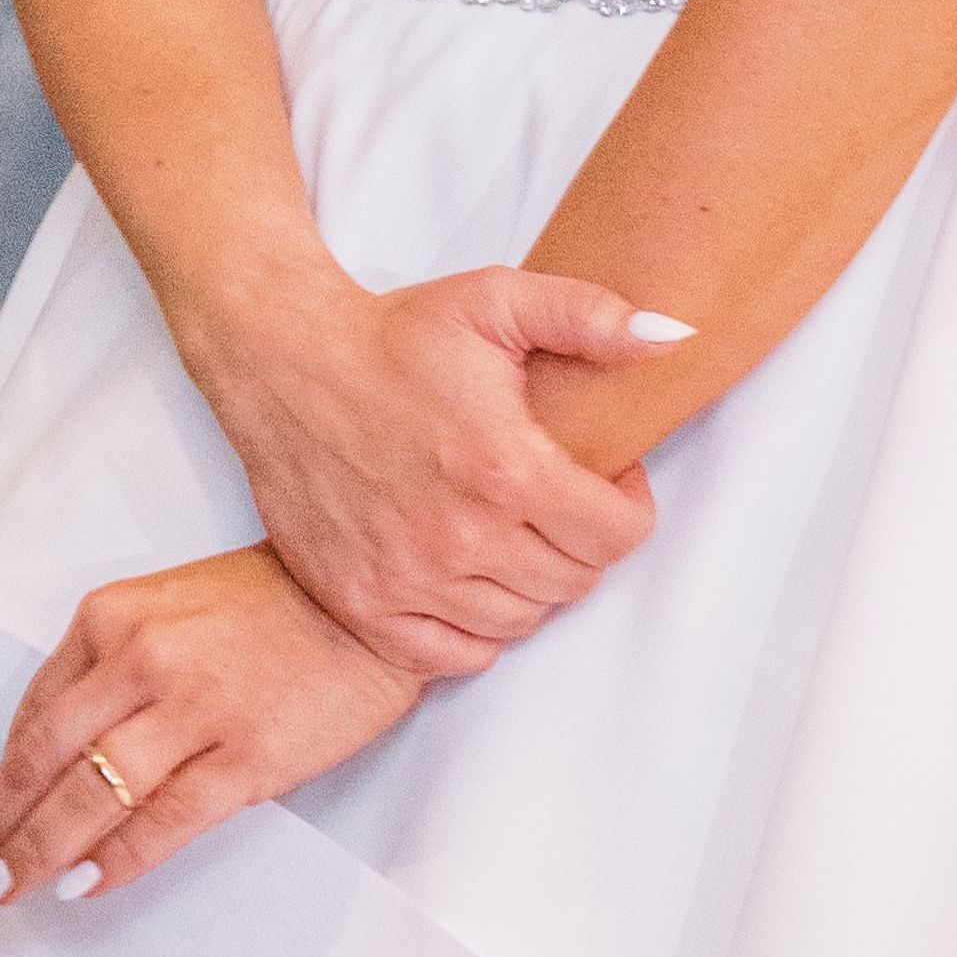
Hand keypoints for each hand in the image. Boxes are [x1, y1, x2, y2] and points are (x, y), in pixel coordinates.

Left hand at [0, 547, 420, 900]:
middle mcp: (139, 658)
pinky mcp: (244, 757)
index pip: (35, 713)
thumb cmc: (267, 606)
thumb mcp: (168, 611)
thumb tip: (60, 755)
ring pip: (90, 795)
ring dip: (38, 853)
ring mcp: (192, 709)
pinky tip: (84, 887)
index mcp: (112, 617)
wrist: (363, 601)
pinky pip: (163, 821)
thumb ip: (111, 670)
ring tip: (7, 893)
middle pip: (45, 758)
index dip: (0, 779)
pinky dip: (118, 860)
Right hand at [193, 262, 667, 675]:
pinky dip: (471, 626)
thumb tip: (675, 336)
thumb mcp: (494, 301)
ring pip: (519, 622)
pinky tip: (461, 572)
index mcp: (504, 467)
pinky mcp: (364, 603)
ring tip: (503, 527)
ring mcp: (408, 578)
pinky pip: (455, 654)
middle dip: (576, 540)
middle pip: (572, 583)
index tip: (601, 478)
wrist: (281, 358)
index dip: (625, 505)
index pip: (615, 537)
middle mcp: (460, 536)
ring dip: (526, 583)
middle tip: (547, 497)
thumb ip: (590, 316)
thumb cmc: (391, 333)